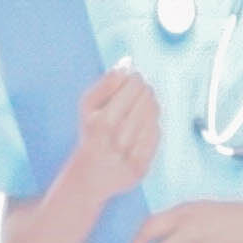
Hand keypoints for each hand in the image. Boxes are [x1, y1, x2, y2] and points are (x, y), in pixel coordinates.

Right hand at [69, 65, 162, 207]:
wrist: (88, 177)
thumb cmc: (89, 135)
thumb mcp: (87, 107)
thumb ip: (106, 83)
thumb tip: (127, 64)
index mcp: (101, 123)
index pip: (133, 88)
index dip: (135, 79)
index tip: (133, 78)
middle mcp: (117, 141)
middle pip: (145, 101)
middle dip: (144, 91)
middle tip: (140, 89)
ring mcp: (130, 157)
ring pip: (153, 117)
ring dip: (151, 105)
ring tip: (144, 103)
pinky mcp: (141, 169)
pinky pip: (155, 136)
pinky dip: (153, 125)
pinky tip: (145, 122)